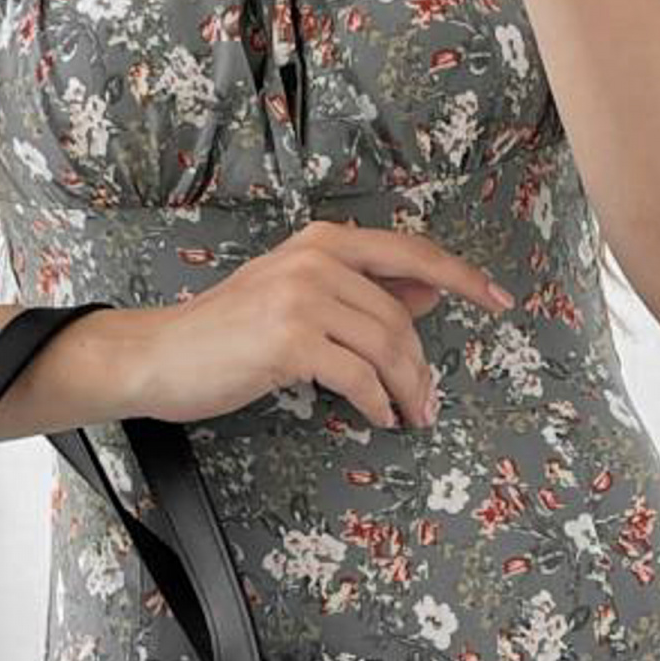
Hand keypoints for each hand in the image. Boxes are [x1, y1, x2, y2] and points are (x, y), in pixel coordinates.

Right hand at [90, 218, 512, 430]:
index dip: (463, 277)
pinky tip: (380, 419)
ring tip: (411, 417)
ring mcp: (303, 298)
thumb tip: (428, 291)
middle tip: (429, 403)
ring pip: (387, 348)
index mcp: (322, 241)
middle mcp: (317, 260)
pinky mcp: (291, 341)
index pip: (412, 253)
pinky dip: (378, 404)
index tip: (500, 300)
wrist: (159, 355)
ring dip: (408, 391)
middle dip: (423, 367)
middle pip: (402, 317)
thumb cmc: (226, 333)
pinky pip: (359, 377)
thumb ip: (360, 291)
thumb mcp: (297, 296)